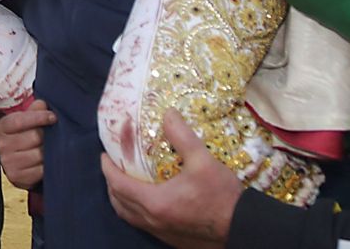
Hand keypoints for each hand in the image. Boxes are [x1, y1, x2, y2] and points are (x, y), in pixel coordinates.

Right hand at [0, 99, 54, 189]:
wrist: (12, 161)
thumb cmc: (21, 136)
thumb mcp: (24, 120)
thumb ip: (33, 111)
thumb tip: (42, 104)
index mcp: (3, 127)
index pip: (21, 120)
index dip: (39, 117)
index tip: (53, 117)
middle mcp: (2, 145)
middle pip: (34, 137)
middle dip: (46, 135)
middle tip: (51, 136)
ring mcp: (8, 163)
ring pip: (39, 154)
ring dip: (48, 151)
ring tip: (49, 148)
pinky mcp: (17, 177)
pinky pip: (40, 170)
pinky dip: (47, 166)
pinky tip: (46, 162)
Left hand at [101, 109, 241, 248]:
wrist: (244, 229)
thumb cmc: (223, 197)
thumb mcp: (203, 161)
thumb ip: (182, 136)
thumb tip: (168, 113)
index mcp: (155, 202)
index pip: (118, 184)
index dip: (107, 168)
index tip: (104, 155)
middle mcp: (153, 221)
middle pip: (119, 202)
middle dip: (111, 183)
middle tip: (114, 166)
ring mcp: (162, 233)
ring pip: (130, 217)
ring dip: (122, 200)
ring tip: (126, 183)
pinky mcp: (172, 240)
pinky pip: (144, 225)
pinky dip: (137, 212)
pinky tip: (148, 202)